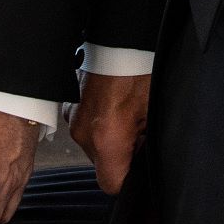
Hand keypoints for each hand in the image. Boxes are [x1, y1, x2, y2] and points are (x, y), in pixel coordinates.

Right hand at [71, 72, 150, 194]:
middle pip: (103, 166)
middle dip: (123, 156)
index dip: (130, 180)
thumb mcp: (153, 114)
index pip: (112, 185)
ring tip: (129, 113)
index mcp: (106, 138)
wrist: (120, 39)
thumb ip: (146, 147)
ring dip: (112, 140)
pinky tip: (116, 106)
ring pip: (95, 148)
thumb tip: (143, 166)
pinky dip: (101, 125)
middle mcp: (83, 133)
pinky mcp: (69, 108)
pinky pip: (87, 129)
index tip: (141, 163)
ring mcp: (73, 119)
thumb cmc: (139, 70)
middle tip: (140, 130)